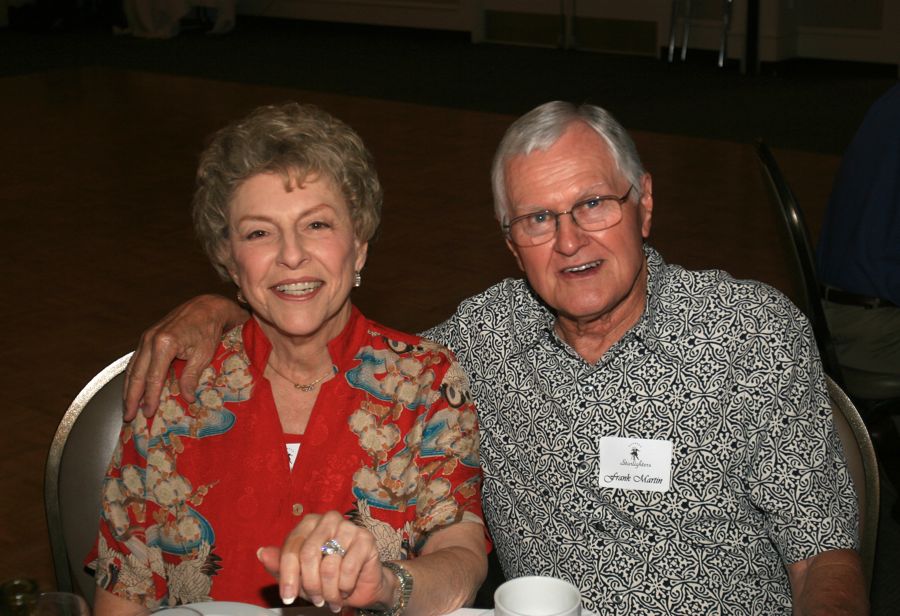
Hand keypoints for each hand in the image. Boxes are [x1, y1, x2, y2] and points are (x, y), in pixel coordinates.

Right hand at [123, 294, 247, 420]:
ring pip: (132, 368)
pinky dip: (133, 376)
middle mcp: (150, 339)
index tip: (148, 413)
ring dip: (128, 389)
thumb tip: (186, 398)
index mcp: (164, 343)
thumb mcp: (203, 355)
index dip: (149, 397)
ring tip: (127, 407)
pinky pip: (136, 360)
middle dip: (131, 398)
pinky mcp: (148, 336)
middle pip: (136, 374)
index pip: (153, 378)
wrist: (207, 307)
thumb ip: (191, 377)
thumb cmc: (208, 329)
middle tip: (130, 416)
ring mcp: (147, 336)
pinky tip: (133, 388)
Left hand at [256, 511, 388, 612]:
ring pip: (328, 566)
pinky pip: (348, 569)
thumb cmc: (326, 577)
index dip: (288, 576)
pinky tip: (346, 590)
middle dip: (310, 585)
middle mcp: (328, 519)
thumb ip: (280, 564)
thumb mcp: (299, 575)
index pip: (292, 548)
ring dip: (328, 591)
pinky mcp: (365, 539)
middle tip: (316, 601)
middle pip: (308, 555)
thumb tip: (262, 552)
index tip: (287, 597)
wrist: (360, 586)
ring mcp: (349, 527)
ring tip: (331, 598)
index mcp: (309, 523)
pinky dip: (345, 587)